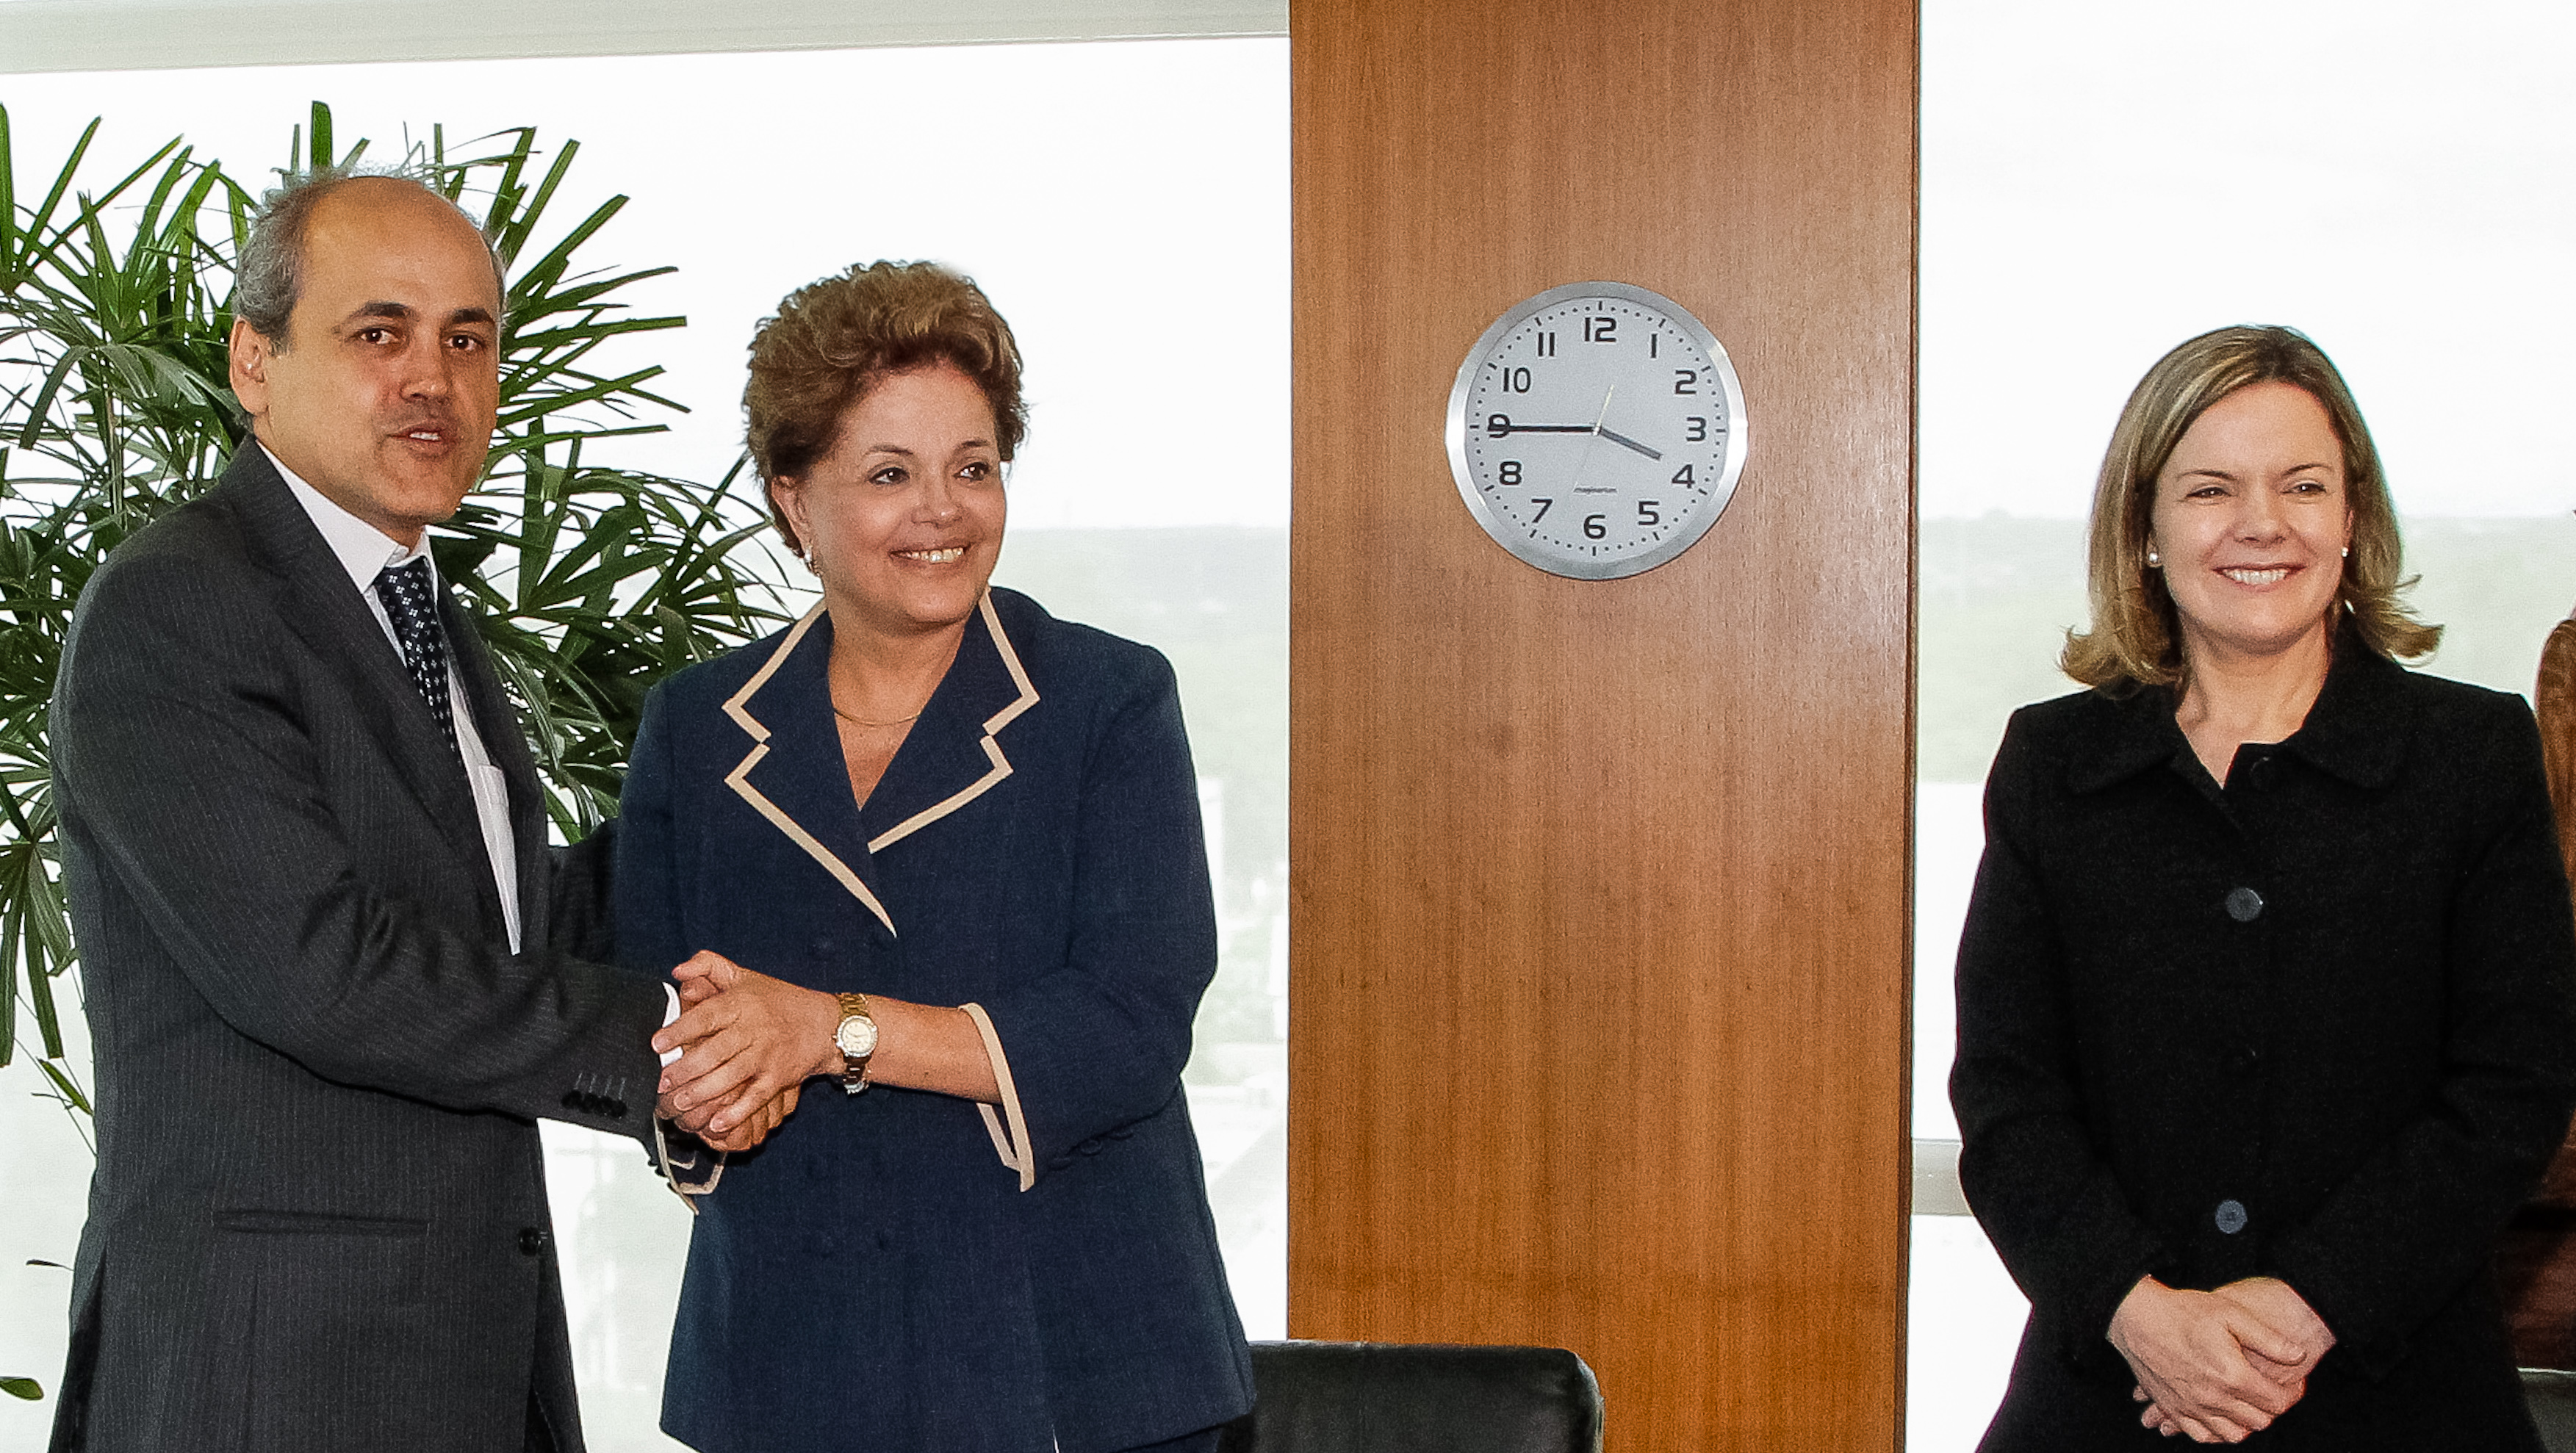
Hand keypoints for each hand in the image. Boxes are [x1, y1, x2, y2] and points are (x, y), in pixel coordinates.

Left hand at [653, 951, 840, 1138]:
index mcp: (742, 1003)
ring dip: (702, 1093)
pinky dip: (737, 1113)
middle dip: (685, 1069)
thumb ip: (708, 965)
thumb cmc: (779, 1001)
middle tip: (662, 1082)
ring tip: (679, 1103)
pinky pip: (755, 1098)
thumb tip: (679, 969)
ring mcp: (767, 1056)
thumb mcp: (744, 975)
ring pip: (730, 1077)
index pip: (706, 1016)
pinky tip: (716, 1122)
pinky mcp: (778, 1078)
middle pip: (714, 1052)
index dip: (680, 1030)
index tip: (657, 1043)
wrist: (824, 1025)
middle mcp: (754, 1029)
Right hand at [2108, 1276, 2306, 1441]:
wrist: (2136, 1316)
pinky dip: (2218, 1432)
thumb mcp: (2231, 1313)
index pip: (2278, 1402)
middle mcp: (2213, 1398)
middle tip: (2271, 1389)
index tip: (2294, 1382)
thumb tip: (2299, 1355)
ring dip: (2247, 1422)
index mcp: (2233, 1375)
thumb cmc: (2183, 1311)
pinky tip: (2222, 1417)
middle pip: (2259, 1421)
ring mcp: (2191, 1407)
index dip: (2293, 1394)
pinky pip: (2203, 1436)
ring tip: (2249, 1402)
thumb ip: (2268, 1338)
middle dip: (2272, 1408)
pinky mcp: (2173, 1408)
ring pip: (2233, 1434)